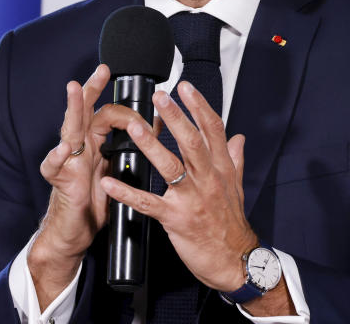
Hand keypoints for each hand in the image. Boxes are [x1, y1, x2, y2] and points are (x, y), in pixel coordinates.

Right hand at [28, 65, 144, 309]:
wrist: (74, 231)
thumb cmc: (94, 200)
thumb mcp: (116, 170)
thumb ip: (130, 147)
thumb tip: (156, 125)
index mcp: (95, 143)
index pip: (107, 114)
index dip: (126, 108)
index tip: (146, 106)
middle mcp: (80, 147)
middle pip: (85, 111)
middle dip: (92, 88)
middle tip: (102, 70)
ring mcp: (67, 161)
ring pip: (68, 128)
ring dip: (71, 108)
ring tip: (74, 89)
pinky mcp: (59, 179)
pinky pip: (55, 166)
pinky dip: (58, 156)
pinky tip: (63, 149)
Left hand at [99, 81, 257, 291]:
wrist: (234, 261)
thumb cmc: (231, 224)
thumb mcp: (236, 187)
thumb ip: (234, 158)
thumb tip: (238, 137)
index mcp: (220, 168)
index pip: (212, 130)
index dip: (199, 106)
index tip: (185, 87)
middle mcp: (207, 179)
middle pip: (192, 141)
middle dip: (175, 117)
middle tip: (159, 96)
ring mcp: (192, 199)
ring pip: (171, 166)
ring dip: (150, 145)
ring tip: (134, 127)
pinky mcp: (176, 219)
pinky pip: (148, 203)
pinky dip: (127, 193)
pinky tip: (110, 183)